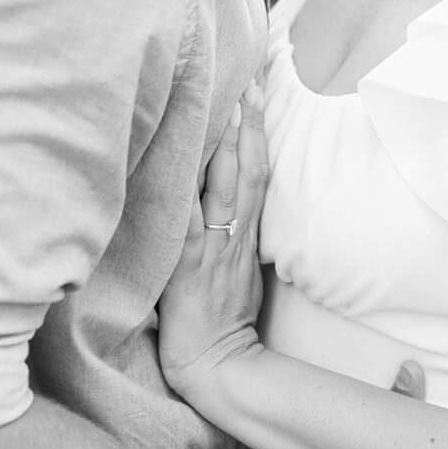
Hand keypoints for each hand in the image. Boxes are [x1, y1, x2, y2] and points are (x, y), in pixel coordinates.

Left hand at [158, 78, 271, 401]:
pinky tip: (189, 166)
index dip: (258, 132)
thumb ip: (232, 237)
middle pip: (250, 169)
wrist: (219, 367)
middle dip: (250, 124)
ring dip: (232, 145)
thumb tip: (224, 203)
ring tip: (233, 106)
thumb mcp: (237, 273)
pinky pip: (190, 223)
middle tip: (251, 80)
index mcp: (245, 235)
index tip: (257, 91)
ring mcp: (213, 249)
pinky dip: (191, 193)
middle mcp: (234, 235)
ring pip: (229, 188)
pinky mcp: (188, 267)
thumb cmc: (221, 324)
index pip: (258, 172)